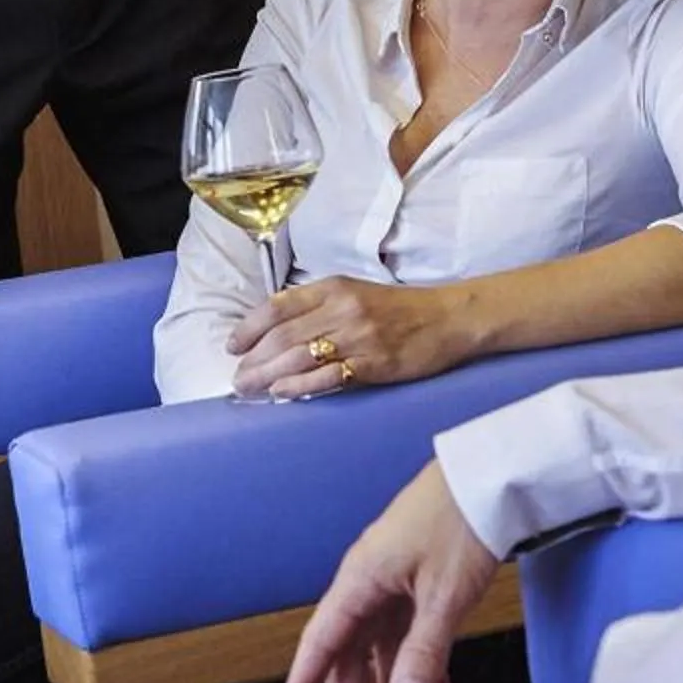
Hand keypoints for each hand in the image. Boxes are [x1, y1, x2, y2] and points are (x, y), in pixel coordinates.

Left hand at [229, 277, 468, 399]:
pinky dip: (301, 386)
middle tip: (237, 379)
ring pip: (300, 356)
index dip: (249, 328)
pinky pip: (330, 376)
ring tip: (250, 389)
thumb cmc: (398, 309)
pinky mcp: (376, 363)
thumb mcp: (354, 293)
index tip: (233, 347)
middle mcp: (342, 309)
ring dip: (268, 375)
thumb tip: (275, 328)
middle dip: (253, 360)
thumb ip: (317, 306)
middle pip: (283, 336)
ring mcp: (359, 336)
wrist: (449, 318)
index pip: (278, 307)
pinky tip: (283, 393)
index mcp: (332, 288)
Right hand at [281, 462, 497, 682]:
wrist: (490, 478)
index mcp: (361, 581)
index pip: (322, 640)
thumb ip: (422, 652)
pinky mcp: (421, 588)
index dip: (305, 679)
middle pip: (352, 653)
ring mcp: (395, 587)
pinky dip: (418, 670)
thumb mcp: (444, 594)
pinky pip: (410, 639)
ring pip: (382, 651)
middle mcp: (370, 585)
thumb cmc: (460, 519)